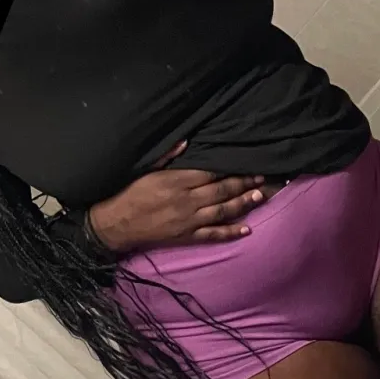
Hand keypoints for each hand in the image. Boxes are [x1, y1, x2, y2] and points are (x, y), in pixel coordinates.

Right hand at [88, 142, 276, 252]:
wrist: (117, 224)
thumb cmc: (130, 194)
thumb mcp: (146, 170)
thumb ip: (168, 156)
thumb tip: (187, 141)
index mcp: (177, 181)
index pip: (211, 173)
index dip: (231, 168)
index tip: (247, 163)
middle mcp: (186, 200)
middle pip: (221, 190)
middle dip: (243, 183)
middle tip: (262, 177)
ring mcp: (188, 220)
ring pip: (222, 211)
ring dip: (242, 204)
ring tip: (260, 196)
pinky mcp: (186, 236)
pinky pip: (213, 235)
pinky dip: (230, 232)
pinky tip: (246, 229)